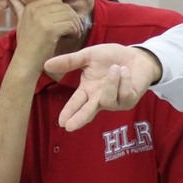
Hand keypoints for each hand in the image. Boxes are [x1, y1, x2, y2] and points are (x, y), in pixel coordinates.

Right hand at [10, 0, 85, 67]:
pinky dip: (75, 31)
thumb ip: (20, 10)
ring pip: (69, 15)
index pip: (56, 0)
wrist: (25, 63)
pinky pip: (70, 24)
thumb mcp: (21, 24)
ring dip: (76, 25)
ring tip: (74, 34)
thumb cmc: (26, 46)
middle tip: (74, 29)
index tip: (65, 22)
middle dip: (72, 17)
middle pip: (64, 6)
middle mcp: (35, 10)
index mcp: (30, 7)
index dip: (64, 10)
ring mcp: (41, 19)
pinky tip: (71, 38)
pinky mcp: (49, 29)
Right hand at [43, 44, 163, 130]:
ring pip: (108, 99)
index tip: (61, 122)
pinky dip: (124, 79)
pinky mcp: (129, 101)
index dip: (69, 112)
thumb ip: (70, 61)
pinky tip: (125, 71)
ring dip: (112, 82)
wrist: (136, 56)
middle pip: (87, 112)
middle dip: (79, 118)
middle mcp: (99, 99)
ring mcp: (115, 102)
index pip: (76, 103)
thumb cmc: (111, 58)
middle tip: (70, 127)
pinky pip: (124, 93)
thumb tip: (46, 64)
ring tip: (116, 67)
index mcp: (88, 90)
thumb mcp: (88, 56)